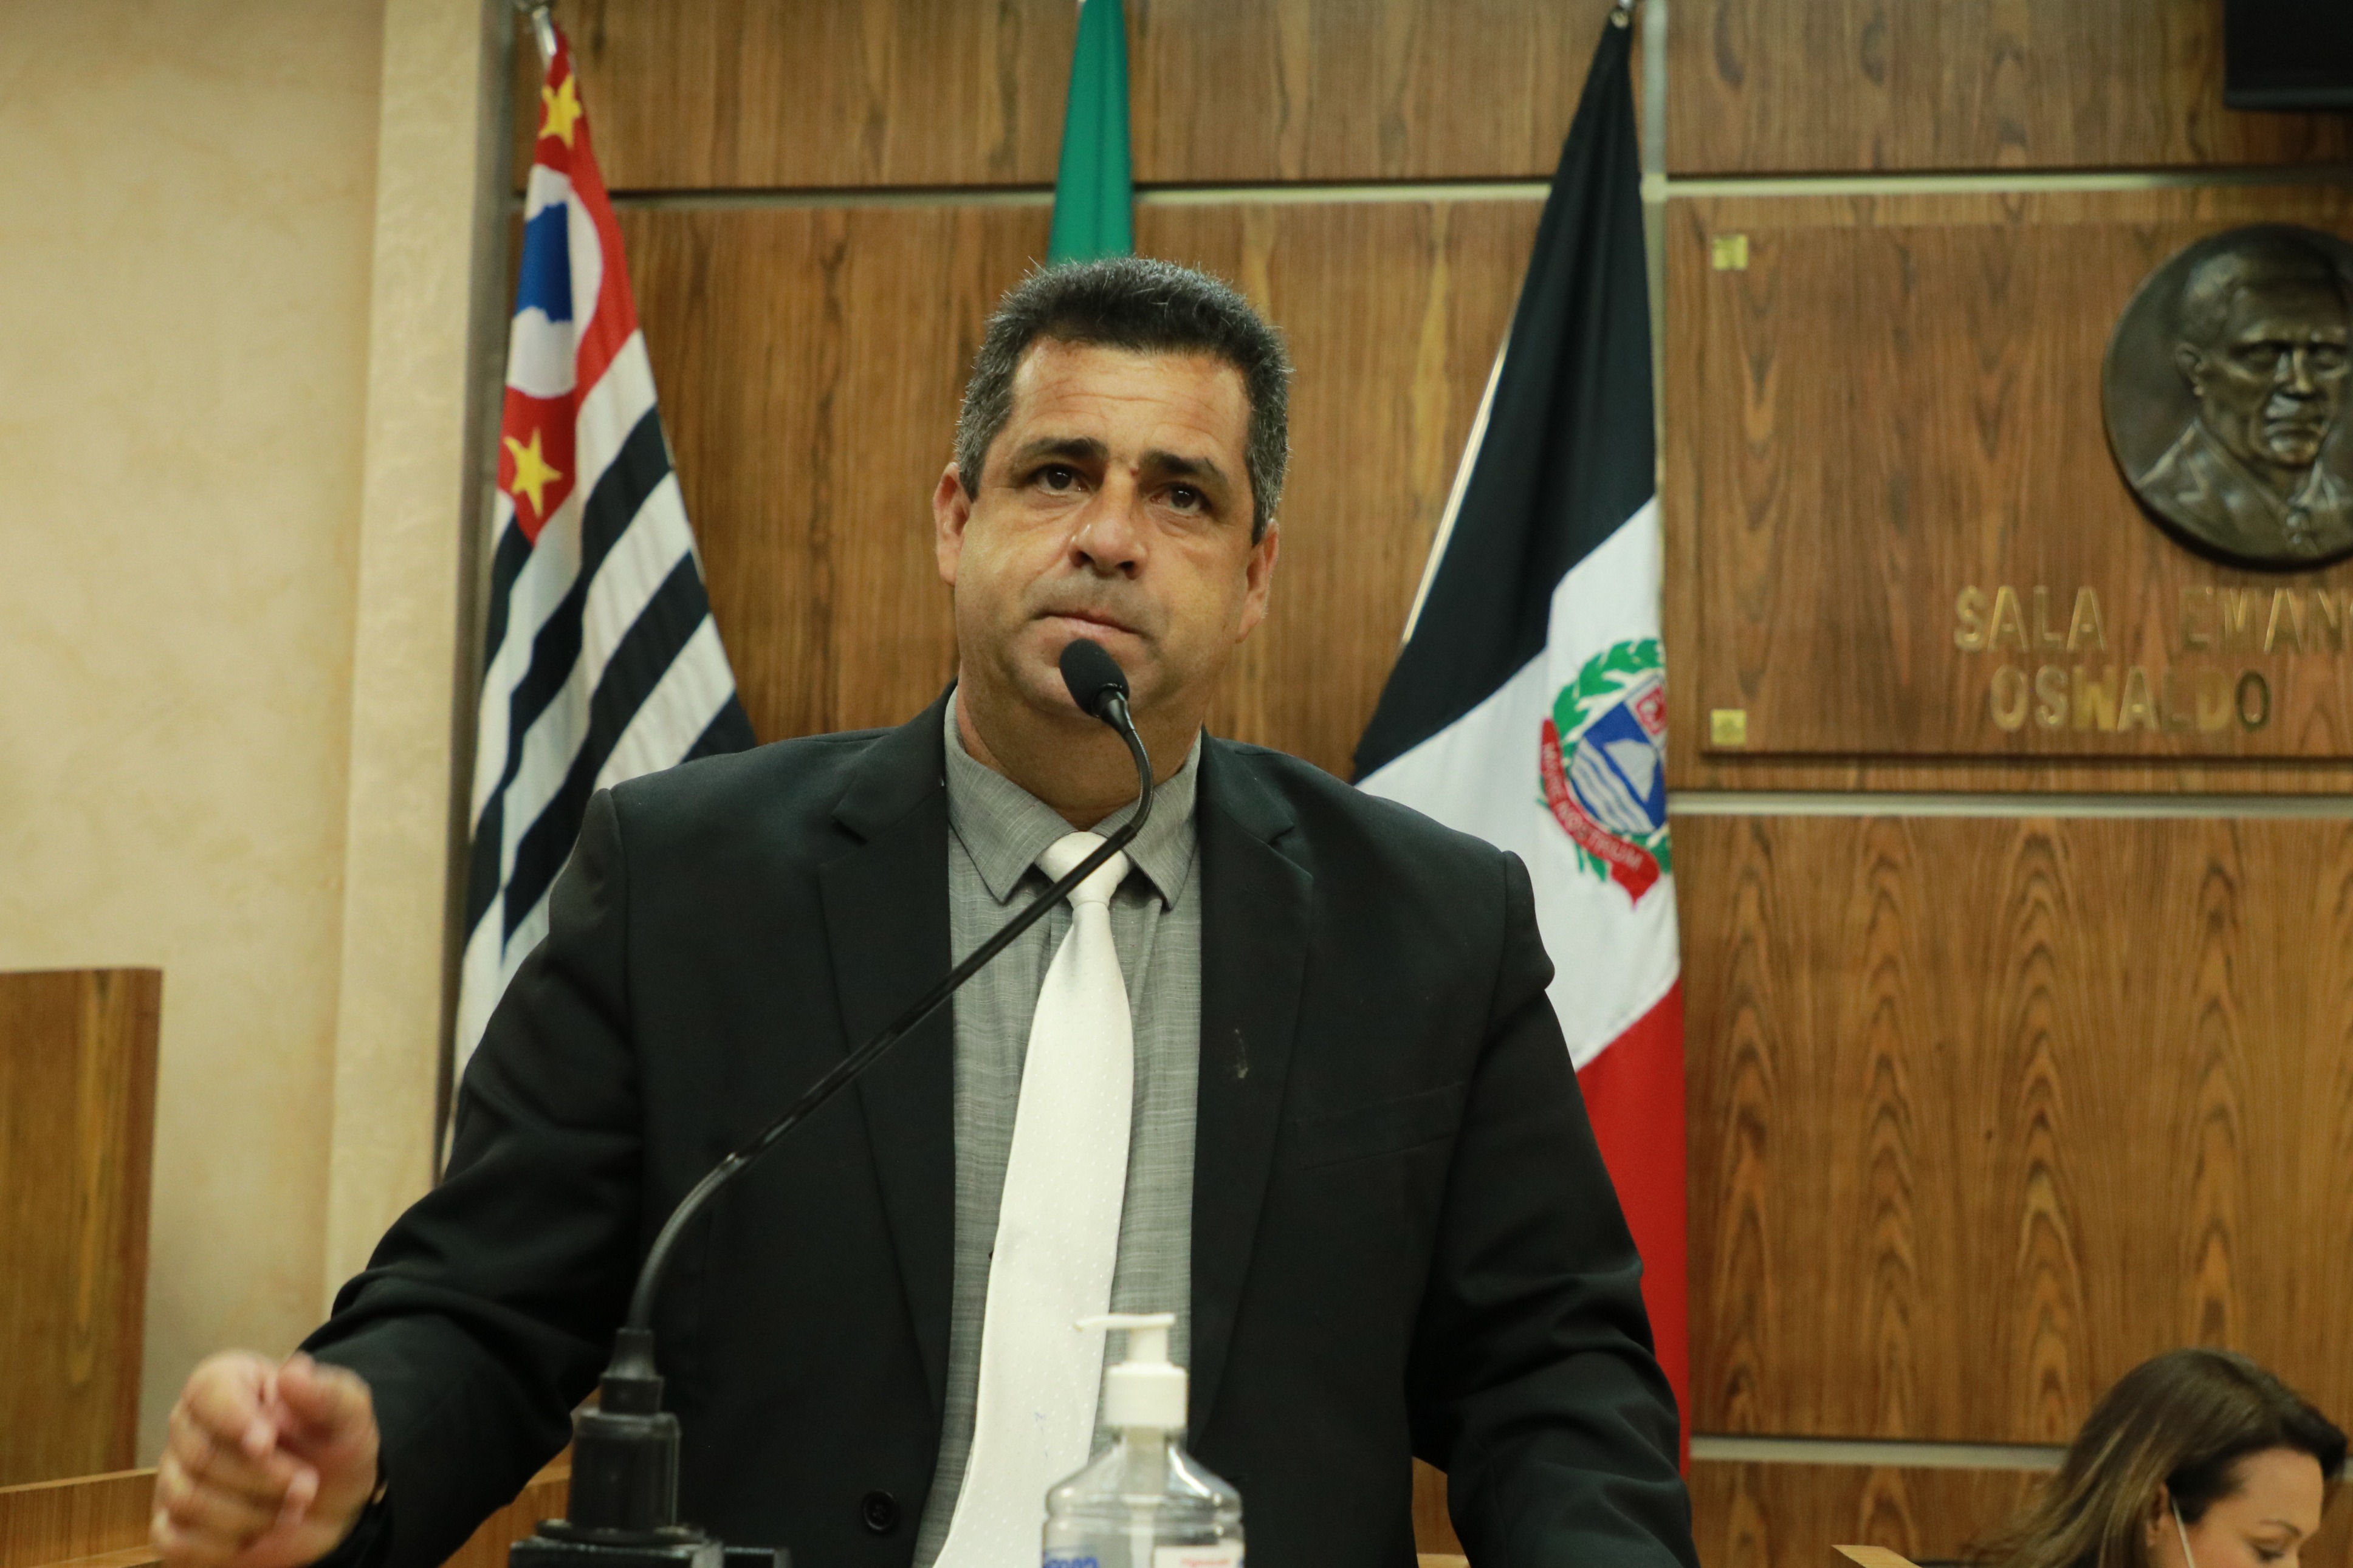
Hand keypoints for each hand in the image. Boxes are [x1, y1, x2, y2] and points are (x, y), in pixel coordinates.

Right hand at [153, 1352, 380, 1567]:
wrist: (333, 1504)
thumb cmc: (333, 1446)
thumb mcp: (349, 1416)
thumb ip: (327, 1394)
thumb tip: (291, 1373)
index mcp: (229, 1383)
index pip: (208, 1391)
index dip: (235, 1419)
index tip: (268, 1442)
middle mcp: (191, 1426)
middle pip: (202, 1454)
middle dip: (264, 1478)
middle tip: (308, 1487)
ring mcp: (175, 1476)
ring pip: (188, 1499)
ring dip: (250, 1514)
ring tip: (291, 1510)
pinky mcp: (171, 1526)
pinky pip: (174, 1541)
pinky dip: (222, 1546)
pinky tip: (257, 1535)